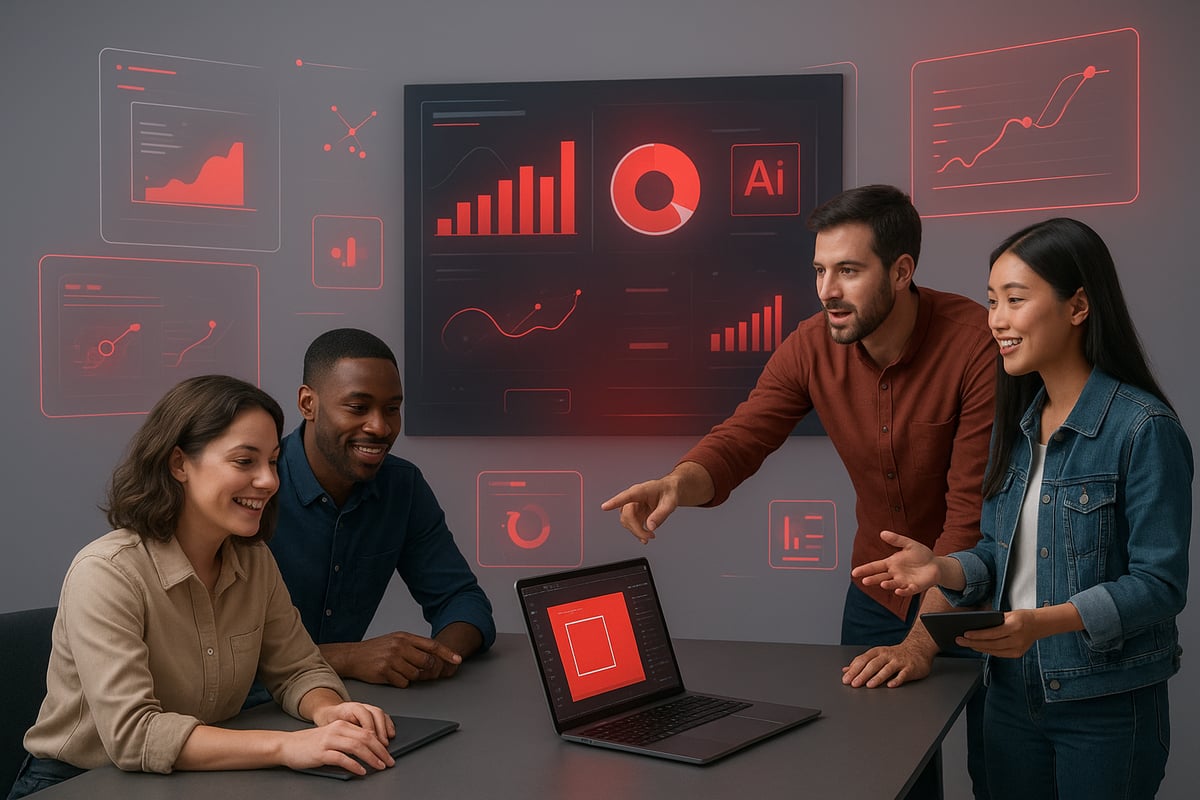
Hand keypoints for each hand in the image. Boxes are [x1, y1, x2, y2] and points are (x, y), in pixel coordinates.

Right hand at [278, 712, 395, 775]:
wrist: (288, 745)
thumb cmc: (311, 743)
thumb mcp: (332, 736)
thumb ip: (348, 738)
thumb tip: (370, 748)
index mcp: (342, 725)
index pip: (367, 732)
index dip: (380, 743)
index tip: (388, 754)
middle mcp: (337, 730)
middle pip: (366, 738)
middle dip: (380, 751)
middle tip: (389, 762)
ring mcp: (329, 741)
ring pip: (357, 747)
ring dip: (371, 758)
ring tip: (379, 766)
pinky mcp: (321, 752)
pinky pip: (342, 758)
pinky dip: (354, 765)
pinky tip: (361, 771)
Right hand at [327, 632, 463, 686]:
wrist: (353, 656)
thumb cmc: (376, 650)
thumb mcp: (395, 640)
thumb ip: (413, 646)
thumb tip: (433, 656)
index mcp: (405, 637)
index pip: (431, 645)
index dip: (446, 653)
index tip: (458, 659)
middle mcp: (400, 646)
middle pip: (426, 662)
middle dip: (427, 670)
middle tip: (418, 670)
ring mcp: (392, 659)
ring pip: (415, 675)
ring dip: (411, 677)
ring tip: (399, 671)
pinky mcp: (385, 671)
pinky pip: (403, 683)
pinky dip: (401, 682)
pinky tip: (391, 676)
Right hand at [600, 478, 680, 542]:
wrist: (671, 491)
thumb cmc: (670, 492)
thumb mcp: (670, 503)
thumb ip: (661, 514)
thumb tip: (650, 526)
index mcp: (641, 491)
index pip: (626, 496)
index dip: (615, 502)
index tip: (605, 507)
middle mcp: (633, 498)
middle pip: (627, 515)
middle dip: (636, 528)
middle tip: (649, 536)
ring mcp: (633, 506)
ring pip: (626, 521)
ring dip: (636, 531)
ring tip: (650, 536)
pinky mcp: (635, 513)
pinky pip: (631, 525)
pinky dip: (637, 532)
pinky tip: (644, 537)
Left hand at [841, 637, 935, 688]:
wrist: (918, 649)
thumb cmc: (894, 655)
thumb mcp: (877, 655)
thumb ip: (861, 663)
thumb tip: (845, 670)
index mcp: (877, 652)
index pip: (863, 660)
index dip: (853, 670)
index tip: (846, 679)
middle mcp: (887, 655)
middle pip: (873, 665)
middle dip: (862, 674)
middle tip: (854, 684)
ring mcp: (899, 661)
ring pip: (887, 669)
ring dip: (877, 677)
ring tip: (869, 685)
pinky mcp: (910, 668)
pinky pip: (903, 675)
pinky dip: (897, 680)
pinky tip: (891, 685)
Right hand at [850, 530, 939, 595]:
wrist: (936, 565)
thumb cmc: (921, 554)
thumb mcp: (909, 544)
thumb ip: (896, 539)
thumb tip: (882, 533)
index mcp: (891, 563)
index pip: (875, 566)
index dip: (865, 569)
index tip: (855, 572)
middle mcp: (895, 573)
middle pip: (880, 577)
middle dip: (873, 579)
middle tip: (864, 581)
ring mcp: (904, 581)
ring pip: (892, 584)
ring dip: (887, 585)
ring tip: (882, 584)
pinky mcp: (914, 586)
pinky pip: (907, 590)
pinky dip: (903, 591)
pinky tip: (899, 590)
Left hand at [956, 610, 1033, 657]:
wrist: (1040, 625)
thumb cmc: (1022, 617)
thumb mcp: (1008, 614)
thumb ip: (994, 620)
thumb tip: (975, 623)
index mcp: (1014, 627)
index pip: (992, 633)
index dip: (977, 635)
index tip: (965, 634)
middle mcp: (1017, 639)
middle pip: (991, 644)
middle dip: (973, 643)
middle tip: (959, 641)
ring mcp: (1018, 649)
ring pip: (993, 650)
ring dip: (978, 648)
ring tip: (966, 644)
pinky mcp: (1017, 654)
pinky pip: (999, 654)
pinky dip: (988, 650)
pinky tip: (978, 647)